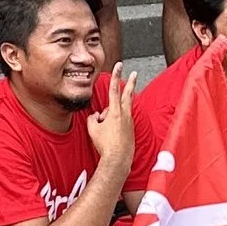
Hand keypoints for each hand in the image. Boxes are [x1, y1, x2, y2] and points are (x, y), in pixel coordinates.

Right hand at [90, 63, 135, 185]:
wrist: (118, 159)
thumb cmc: (105, 144)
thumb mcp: (92, 129)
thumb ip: (93, 118)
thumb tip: (96, 116)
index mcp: (115, 112)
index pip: (114, 89)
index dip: (116, 76)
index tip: (119, 66)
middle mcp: (125, 115)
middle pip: (128, 94)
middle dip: (130, 82)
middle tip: (134, 73)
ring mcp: (129, 122)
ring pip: (122, 111)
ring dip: (113, 114)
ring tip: (104, 127)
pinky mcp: (131, 130)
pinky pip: (121, 122)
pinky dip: (114, 124)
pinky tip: (110, 135)